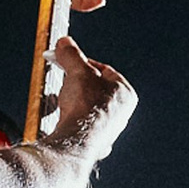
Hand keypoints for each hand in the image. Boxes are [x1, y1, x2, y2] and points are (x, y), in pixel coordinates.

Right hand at [47, 36, 135, 160]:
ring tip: (62, 101)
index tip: (68, 60)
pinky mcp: (93, 144)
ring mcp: (108, 131)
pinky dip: (71, 120)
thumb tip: (65, 43)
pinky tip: (63, 118)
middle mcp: (122, 115)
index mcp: (126, 94)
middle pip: (96, 90)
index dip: (83, 63)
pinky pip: (81, 127)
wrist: (76, 142)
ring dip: (73, 103)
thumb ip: (71, 54)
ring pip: (88, 109)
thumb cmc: (86, 106)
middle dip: (77, 84)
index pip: (104, 70)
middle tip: (63, 80)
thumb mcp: (77, 71)